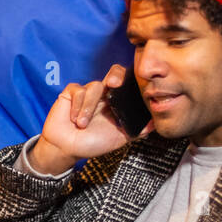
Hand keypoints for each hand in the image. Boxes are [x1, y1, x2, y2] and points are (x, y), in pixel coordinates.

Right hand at [31, 63, 153, 173]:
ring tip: (82, 125)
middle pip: (114, 73)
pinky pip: (78, 91)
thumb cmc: (91, 144)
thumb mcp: (118, 138)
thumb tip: (154, 126)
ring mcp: (87, 92)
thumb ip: (136, 131)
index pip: (126, 84)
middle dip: (116, 75)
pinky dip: (77, 107)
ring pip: (94, 87)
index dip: (129, 80)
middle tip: (112, 84)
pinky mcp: (71, 93)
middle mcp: (103, 95)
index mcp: (115, 103)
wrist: (67, 149)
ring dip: (88, 108)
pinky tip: (73, 119)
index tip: (128, 87)